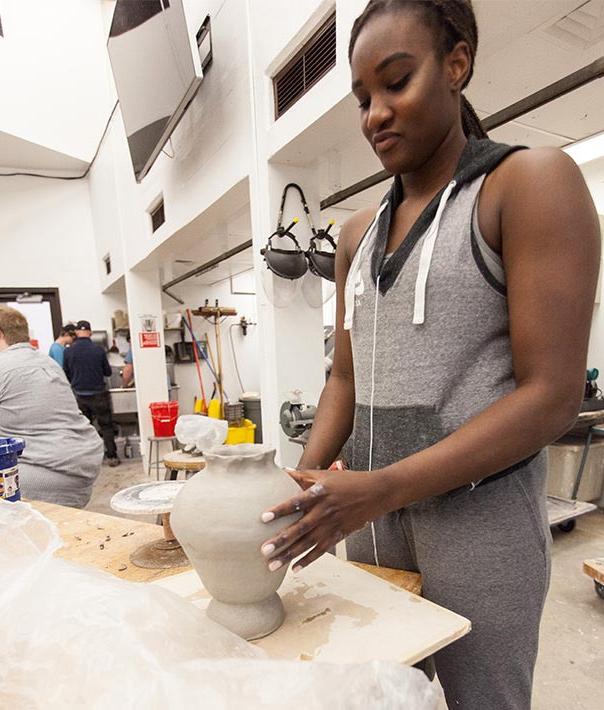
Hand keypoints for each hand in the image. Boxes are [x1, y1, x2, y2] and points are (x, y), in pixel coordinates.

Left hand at [259, 467, 387, 572]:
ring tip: (272, 564)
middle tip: (264, 550)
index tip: (263, 518)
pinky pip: (321, 550)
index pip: (296, 502)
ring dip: (289, 554)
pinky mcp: (339, 535)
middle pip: (300, 528)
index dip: (280, 510)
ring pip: (308, 543)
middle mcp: (324, 510)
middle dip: (281, 540)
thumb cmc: (348, 481)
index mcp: (319, 493)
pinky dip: (308, 560)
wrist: (376, 492)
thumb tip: (281, 471)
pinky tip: (294, 569)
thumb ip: (303, 475)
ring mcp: (332, 525)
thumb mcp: (325, 474)